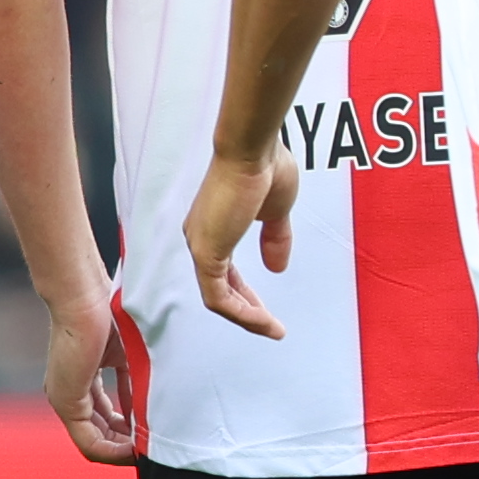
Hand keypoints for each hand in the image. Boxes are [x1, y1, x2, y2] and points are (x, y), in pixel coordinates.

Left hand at [41, 279, 139, 463]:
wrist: (85, 299)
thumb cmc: (106, 316)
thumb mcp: (126, 357)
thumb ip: (134, 384)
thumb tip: (154, 407)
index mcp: (81, 382)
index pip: (104, 418)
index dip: (130, 430)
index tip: (153, 431)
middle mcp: (69, 395)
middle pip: (100, 434)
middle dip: (128, 444)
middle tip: (154, 445)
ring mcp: (65, 400)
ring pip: (94, 443)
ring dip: (122, 450)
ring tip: (148, 449)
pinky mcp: (67, 403)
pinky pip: (90, 442)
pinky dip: (113, 449)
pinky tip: (135, 448)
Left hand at [184, 144, 297, 340]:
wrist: (253, 149)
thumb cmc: (264, 167)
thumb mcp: (276, 212)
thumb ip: (275, 240)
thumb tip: (277, 267)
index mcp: (214, 227)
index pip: (225, 274)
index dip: (246, 296)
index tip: (266, 310)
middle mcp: (201, 238)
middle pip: (219, 291)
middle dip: (247, 312)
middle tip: (270, 326)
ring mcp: (201, 246)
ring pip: (218, 300)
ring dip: (247, 318)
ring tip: (272, 329)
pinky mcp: (207, 253)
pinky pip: (219, 298)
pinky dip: (242, 313)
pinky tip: (262, 320)